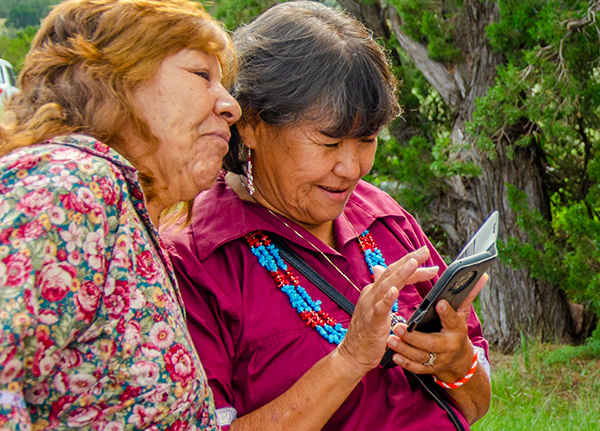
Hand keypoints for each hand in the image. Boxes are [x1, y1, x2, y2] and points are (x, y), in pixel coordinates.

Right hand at [335, 246, 438, 375]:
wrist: (353, 354)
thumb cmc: (367, 332)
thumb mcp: (375, 306)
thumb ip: (381, 289)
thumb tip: (378, 269)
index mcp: (374, 291)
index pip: (395, 273)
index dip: (411, 264)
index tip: (426, 257)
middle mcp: (371, 294)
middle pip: (391, 273)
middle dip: (409, 260)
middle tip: (424, 250)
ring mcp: (370, 306)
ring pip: (386, 285)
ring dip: (400, 273)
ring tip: (413, 263)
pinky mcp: (371, 322)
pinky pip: (379, 308)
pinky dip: (387, 298)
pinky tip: (395, 290)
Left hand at [386, 274, 487, 381]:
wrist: (460, 362)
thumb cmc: (456, 330)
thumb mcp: (462, 314)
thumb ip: (467, 295)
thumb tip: (482, 275)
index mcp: (457, 329)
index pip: (452, 319)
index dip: (446, 312)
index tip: (439, 303)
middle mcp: (448, 346)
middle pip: (431, 343)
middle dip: (414, 337)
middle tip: (398, 327)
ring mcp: (439, 359)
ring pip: (420, 356)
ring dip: (404, 349)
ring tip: (390, 339)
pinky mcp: (430, 368)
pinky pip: (417, 368)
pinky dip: (405, 363)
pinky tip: (394, 356)